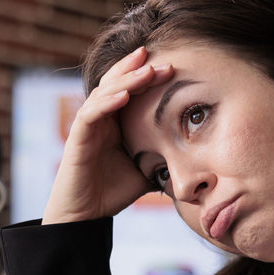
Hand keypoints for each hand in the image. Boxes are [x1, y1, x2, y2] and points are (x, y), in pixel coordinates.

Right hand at [43, 46, 174, 224]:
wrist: (86, 216)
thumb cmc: (112, 193)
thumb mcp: (146, 171)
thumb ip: (163, 157)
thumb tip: (195, 155)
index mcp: (115, 122)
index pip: (130, 89)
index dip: (147, 75)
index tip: (171, 66)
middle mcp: (100, 118)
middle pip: (116, 82)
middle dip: (137, 68)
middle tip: (160, 58)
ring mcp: (87, 126)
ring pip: (104, 92)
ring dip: (125, 80)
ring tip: (146, 71)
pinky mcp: (77, 138)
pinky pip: (91, 114)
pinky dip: (107, 103)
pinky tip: (123, 96)